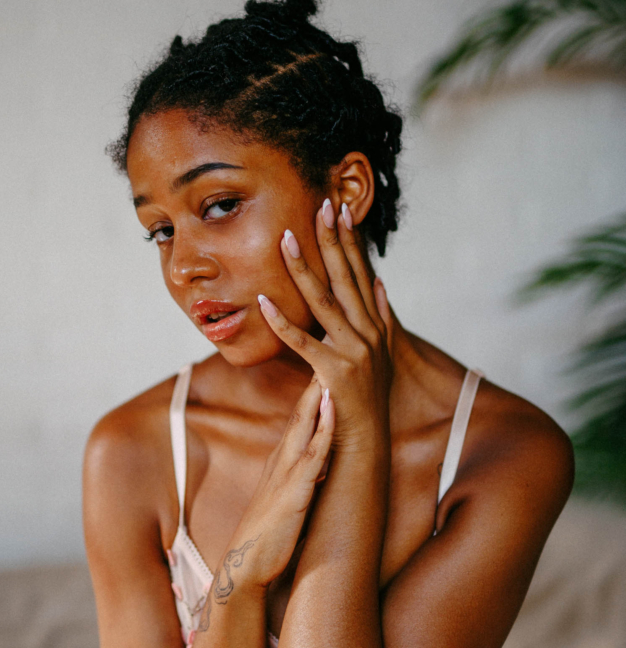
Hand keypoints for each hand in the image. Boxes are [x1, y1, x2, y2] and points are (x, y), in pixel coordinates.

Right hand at [216, 377, 334, 595]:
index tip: (329, 359)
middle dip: (317, 376)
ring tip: (332, 361)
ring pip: (306, 425)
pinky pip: (312, 457)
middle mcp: (283, 459)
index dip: (316, 386)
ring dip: (320, 394)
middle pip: (303, 409)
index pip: (301, 415)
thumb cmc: (269, 535)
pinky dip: (323, 431)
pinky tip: (332, 412)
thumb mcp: (287, 496)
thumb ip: (302, 477)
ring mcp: (287, 474)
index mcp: (283, 460)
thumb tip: (319, 464)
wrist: (246, 566)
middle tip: (329, 344)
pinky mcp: (294, 493)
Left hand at [257, 200, 394, 449]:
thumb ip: (381, 315)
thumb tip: (379, 282)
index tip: (339, 211)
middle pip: (345, 279)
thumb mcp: (383, 352)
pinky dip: (282, 322)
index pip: (360, 274)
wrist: (368, 440)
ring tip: (286, 241)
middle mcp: (369, 333)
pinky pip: (303, 343)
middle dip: (332, 241)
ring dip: (304, 270)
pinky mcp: (335, 372)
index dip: (350, 242)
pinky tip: (264, 301)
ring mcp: (354, 352)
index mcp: (375, 325)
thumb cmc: (369, 397)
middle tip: (321, 207)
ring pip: (324, 303)